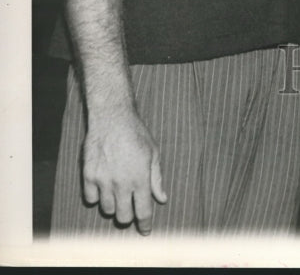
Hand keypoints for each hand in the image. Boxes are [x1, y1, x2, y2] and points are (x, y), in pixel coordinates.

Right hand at [82, 109, 166, 234]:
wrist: (112, 117)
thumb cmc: (136, 133)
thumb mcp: (153, 153)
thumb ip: (156, 178)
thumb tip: (162, 199)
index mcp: (140, 178)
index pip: (143, 212)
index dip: (144, 224)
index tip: (145, 230)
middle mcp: (121, 183)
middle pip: (123, 216)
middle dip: (128, 215)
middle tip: (129, 207)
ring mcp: (103, 180)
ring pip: (107, 209)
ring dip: (113, 205)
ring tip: (117, 193)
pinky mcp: (88, 175)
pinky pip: (90, 198)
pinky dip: (96, 197)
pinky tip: (102, 186)